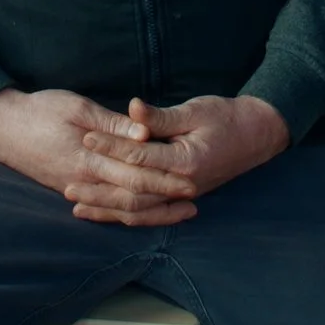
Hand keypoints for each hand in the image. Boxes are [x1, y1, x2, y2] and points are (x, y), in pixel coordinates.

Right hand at [0, 88, 200, 225]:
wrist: (1, 128)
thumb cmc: (40, 109)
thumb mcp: (77, 106)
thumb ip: (112, 123)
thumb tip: (144, 133)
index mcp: (87, 158)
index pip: (135, 175)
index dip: (165, 179)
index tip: (191, 180)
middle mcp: (83, 180)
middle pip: (132, 198)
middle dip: (165, 201)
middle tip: (193, 200)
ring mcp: (76, 189)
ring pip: (119, 209)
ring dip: (151, 213)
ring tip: (178, 212)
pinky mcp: (70, 190)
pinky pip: (104, 208)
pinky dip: (126, 213)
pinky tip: (144, 213)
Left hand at [76, 95, 289, 217]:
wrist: (257, 135)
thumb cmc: (226, 117)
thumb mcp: (195, 110)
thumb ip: (160, 117)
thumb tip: (132, 109)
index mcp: (186, 162)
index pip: (139, 157)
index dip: (110, 148)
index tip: (86, 138)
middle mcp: (183, 185)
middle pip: (133, 192)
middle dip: (99, 187)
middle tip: (67, 183)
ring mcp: (183, 195)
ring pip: (139, 210)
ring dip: (107, 208)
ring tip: (77, 206)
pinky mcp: (180, 197)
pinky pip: (150, 213)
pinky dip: (126, 215)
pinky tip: (105, 212)